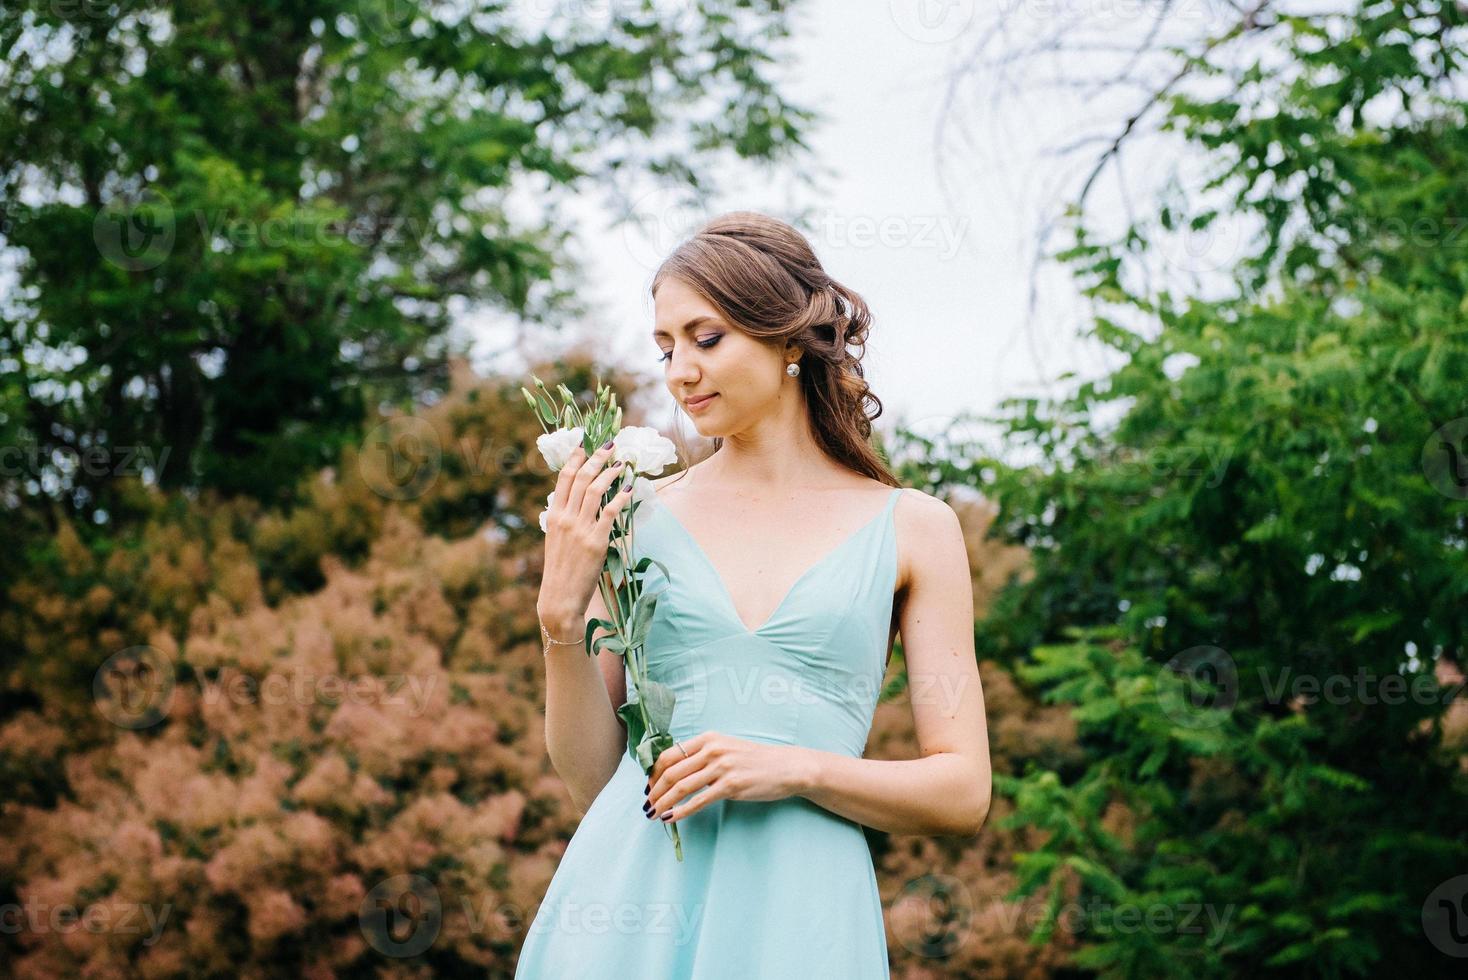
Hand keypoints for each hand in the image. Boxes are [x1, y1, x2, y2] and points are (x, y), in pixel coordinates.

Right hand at [536, 439, 631, 631]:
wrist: (560, 597)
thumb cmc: (560, 569)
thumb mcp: (556, 539)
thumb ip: (565, 519)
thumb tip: (576, 502)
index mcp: (554, 515)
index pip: (563, 478)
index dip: (574, 457)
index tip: (584, 442)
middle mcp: (565, 518)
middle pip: (581, 478)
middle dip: (596, 457)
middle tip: (609, 444)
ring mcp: (580, 529)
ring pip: (595, 490)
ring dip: (610, 472)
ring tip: (622, 462)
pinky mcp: (595, 541)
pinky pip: (610, 513)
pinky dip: (620, 497)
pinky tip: (629, 489)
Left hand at [643, 731, 815, 822]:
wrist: (786, 767)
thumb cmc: (755, 760)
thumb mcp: (727, 748)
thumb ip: (703, 755)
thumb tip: (676, 772)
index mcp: (708, 738)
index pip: (669, 754)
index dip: (653, 773)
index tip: (648, 787)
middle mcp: (712, 750)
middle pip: (671, 771)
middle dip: (654, 791)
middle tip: (647, 805)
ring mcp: (722, 767)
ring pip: (681, 787)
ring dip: (663, 802)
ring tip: (653, 814)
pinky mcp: (731, 786)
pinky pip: (698, 801)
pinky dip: (680, 811)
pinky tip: (671, 818)